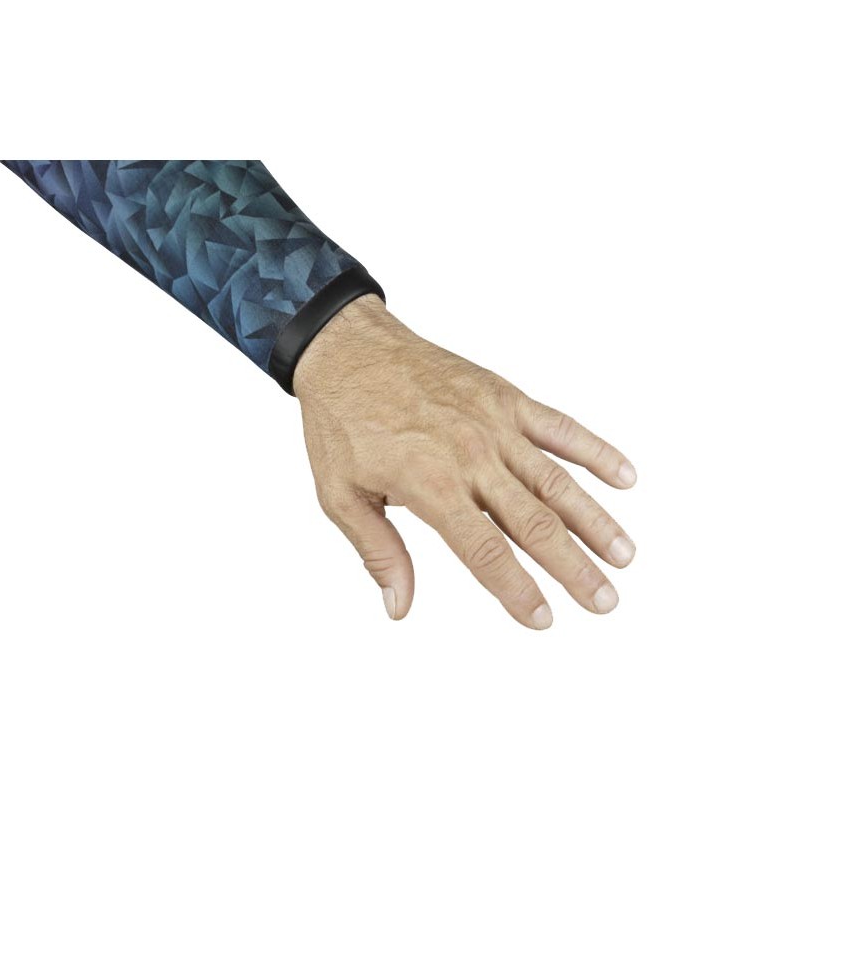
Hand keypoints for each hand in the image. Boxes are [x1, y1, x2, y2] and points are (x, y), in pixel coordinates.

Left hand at [293, 295, 636, 625]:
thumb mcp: (339, 495)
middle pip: (535, 522)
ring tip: (626, 556)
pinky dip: (594, 451)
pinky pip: (559, 426)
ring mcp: (494, 423)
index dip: (517, 590)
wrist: (346, 346)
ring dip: (595, 520)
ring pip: (557, 480)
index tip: (544, 620)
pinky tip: (626, 477)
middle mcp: (471, 455)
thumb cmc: (340, 422)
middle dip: (574, 567)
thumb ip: (378, 551)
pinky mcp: (505, 396)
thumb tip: (399, 607)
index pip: (486, 551)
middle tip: (605, 602)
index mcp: (431, 484)